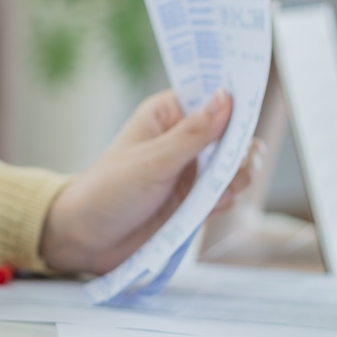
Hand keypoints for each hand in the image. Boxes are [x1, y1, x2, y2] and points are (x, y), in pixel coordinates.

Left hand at [39, 88, 263, 274]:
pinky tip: (209, 208)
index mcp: (168, 115)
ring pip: (237, 166)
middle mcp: (183, 139)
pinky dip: (225, 200)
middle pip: (235, 134)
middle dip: (241, 150)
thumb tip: (225, 96)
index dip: (234, 101)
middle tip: (230, 167)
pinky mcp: (196, 200)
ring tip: (216, 194)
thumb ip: (193, 134)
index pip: (212, 97)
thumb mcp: (152, 161)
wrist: (88, 239)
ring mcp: (191, 171)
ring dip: (236, 179)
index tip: (248, 112)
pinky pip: (227, 194)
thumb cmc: (108, 191)